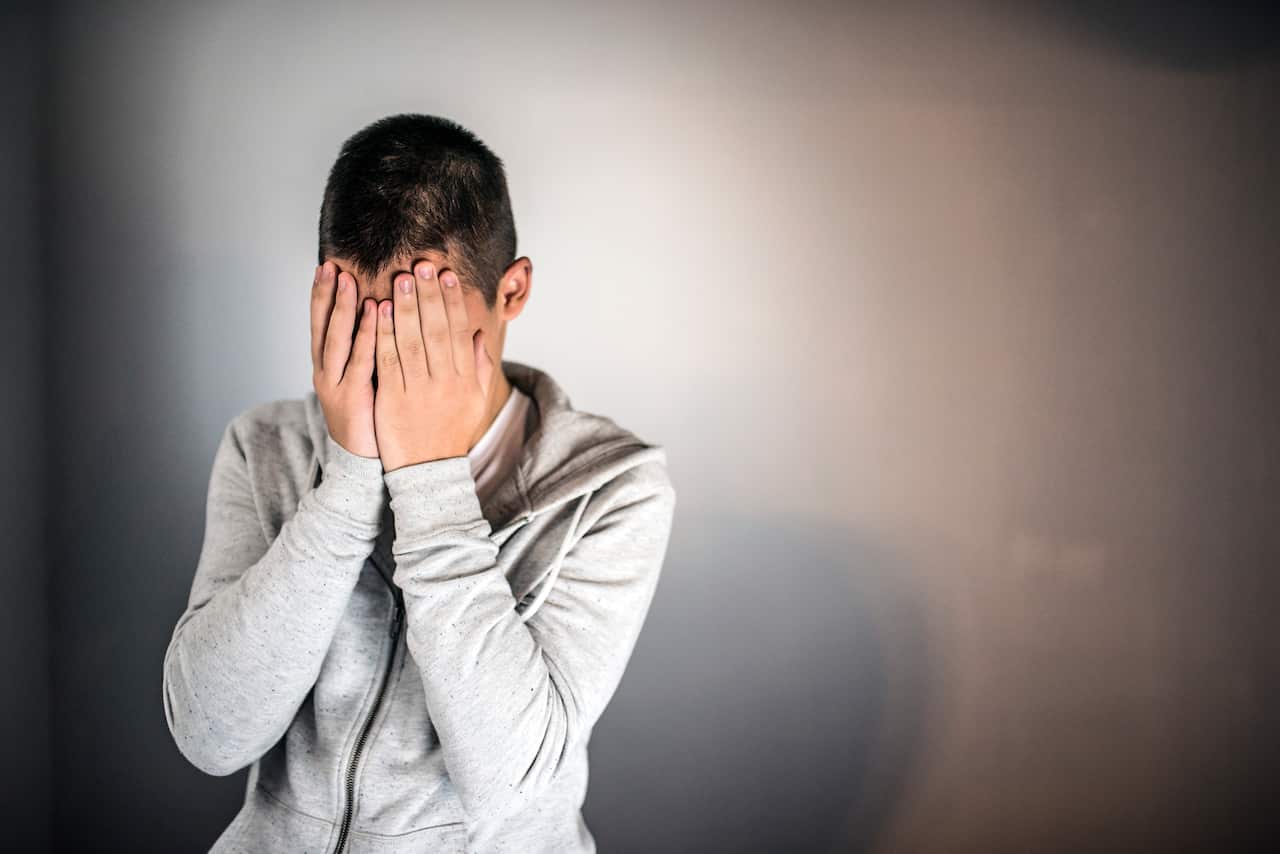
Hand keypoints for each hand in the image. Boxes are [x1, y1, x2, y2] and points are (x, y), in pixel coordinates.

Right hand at [311, 260, 379, 458]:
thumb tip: (380, 313)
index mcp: (328, 365)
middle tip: (332, 267)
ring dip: (343, 308)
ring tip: (349, 281)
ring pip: (336, 340)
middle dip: (327, 295)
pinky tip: (374, 312)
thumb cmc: (370, 416)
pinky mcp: (351, 398)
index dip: (323, 296)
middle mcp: (325, 371)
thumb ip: (368, 349)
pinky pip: (360, 361)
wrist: (364, 461)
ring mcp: (335, 385)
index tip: (327, 267)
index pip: (322, 323)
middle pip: (323, 326)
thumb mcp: (366, 378)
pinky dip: (366, 335)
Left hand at [373, 261, 495, 472]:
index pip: (460, 332)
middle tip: (423, 266)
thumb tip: (479, 334)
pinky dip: (382, 334)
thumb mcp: (475, 402)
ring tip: (401, 279)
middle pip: (437, 330)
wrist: (429, 472)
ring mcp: (418, 391)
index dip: (453, 302)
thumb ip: (479, 366)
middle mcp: (445, 383)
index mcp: (465, 380)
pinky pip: (387, 362)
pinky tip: (378, 311)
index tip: (447, 276)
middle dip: (429, 296)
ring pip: (411, 341)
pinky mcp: (393, 401)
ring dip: (405, 307)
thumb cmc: (451, 433)